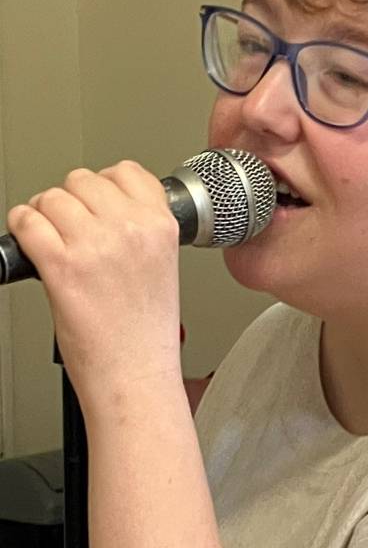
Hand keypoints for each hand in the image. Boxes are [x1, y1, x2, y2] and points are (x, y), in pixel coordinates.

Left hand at [7, 161, 182, 414]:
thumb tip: (103, 209)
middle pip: (83, 180)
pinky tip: (33, 248)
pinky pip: (27, 221)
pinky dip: (22, 230)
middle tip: (72, 229)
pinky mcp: (61, 264)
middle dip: (72, 201)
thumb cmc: (146, 335)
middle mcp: (130, 229)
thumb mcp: (163, 269)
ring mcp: (94, 245)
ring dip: (44, 215)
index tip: (98, 202)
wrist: (135, 375)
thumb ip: (141, 231)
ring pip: (52, 197)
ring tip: (52, 241)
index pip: (126, 172)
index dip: (105, 185)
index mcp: (161, 227)